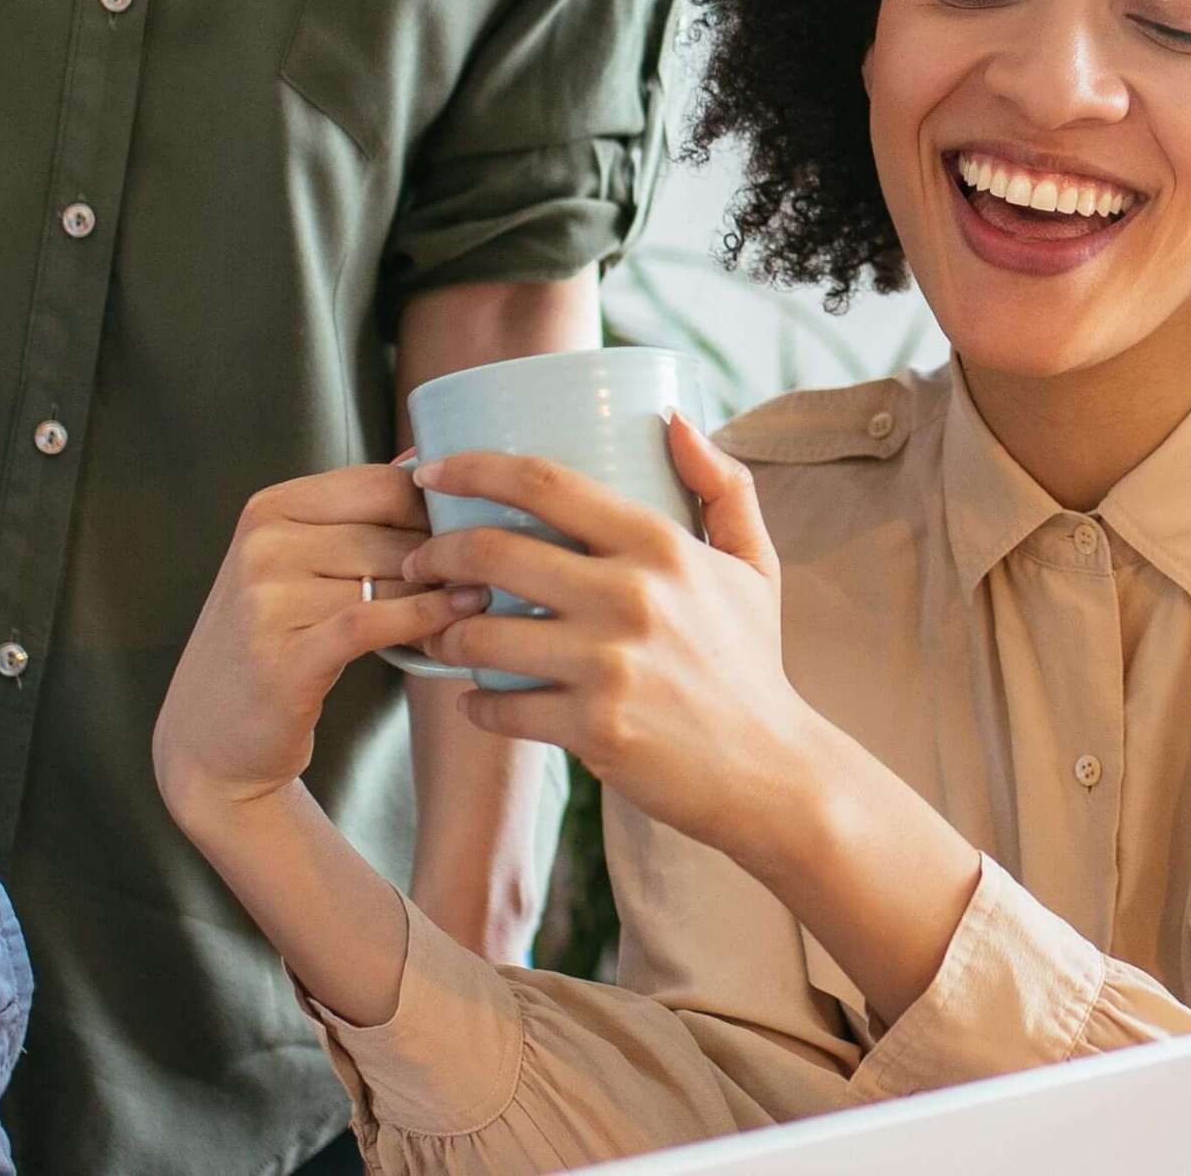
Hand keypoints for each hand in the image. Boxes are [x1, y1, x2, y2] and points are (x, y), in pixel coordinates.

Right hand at [154, 466, 490, 828]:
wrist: (211, 736)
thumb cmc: (274, 644)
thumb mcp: (296, 568)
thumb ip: (352, 523)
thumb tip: (426, 465)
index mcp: (270, 508)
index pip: (379, 484)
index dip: (440, 505)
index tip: (483, 529)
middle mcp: (262, 544)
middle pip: (390, 531)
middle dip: (450, 553)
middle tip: (503, 571)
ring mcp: (266, 598)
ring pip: (389, 576)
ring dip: (446, 589)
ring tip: (493, 598)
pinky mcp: (283, 655)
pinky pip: (373, 622)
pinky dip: (425, 620)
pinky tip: (461, 622)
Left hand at [402, 414, 831, 858]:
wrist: (772, 773)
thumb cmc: (750, 662)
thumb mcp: (753, 565)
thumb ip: (722, 485)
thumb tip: (676, 416)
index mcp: (659, 545)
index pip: (544, 483)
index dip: (472, 469)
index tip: (430, 473)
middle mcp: (630, 597)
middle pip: (492, 553)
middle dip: (435, 554)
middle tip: (419, 562)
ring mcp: (608, 665)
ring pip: (480, 635)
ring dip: (443, 633)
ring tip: (440, 633)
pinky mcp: (593, 728)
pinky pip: (500, 707)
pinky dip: (476, 705)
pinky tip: (478, 699)